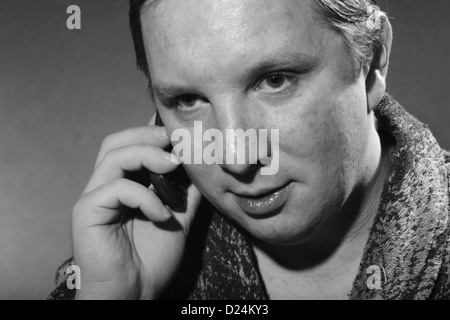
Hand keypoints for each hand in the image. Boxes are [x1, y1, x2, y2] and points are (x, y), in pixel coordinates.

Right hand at [72, 114, 201, 298]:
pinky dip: (143, 196)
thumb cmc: (151, 259)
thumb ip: (187, 195)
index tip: (182, 135)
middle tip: (174, 139)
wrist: (134, 293)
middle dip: (146, 135)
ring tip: (173, 165)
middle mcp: (106, 186)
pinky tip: (161, 214)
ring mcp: (94, 198)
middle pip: (115, 142)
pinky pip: (114, 189)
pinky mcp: (87, 212)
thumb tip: (202, 171)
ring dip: (146, 155)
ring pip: (112, 157)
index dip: (153, 133)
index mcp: (124, 184)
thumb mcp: (178, 220)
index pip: (130, 145)